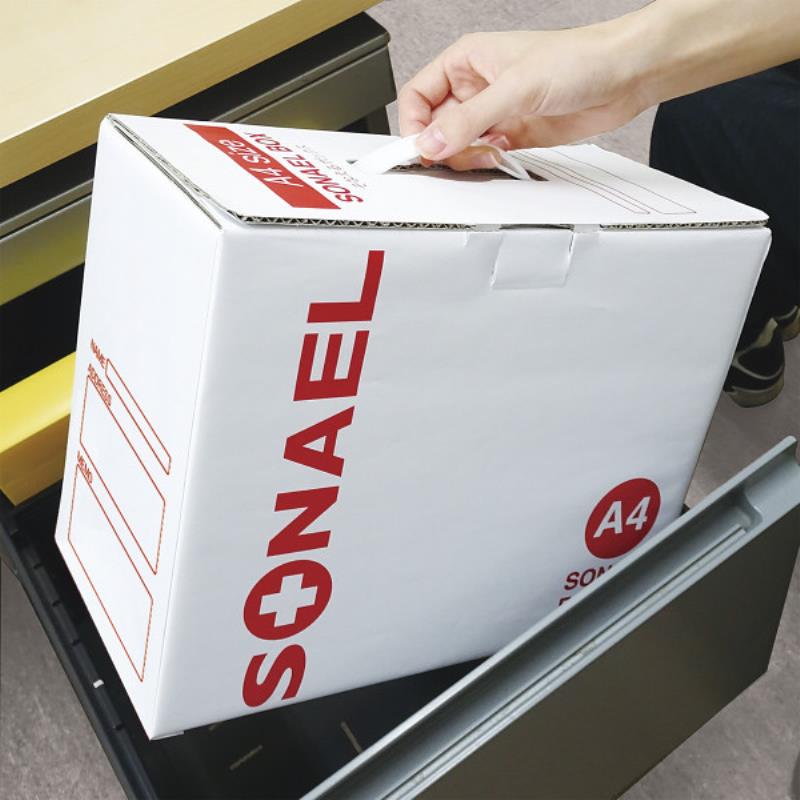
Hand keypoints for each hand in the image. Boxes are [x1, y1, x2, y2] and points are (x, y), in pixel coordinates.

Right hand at [398, 26, 646, 168]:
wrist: (625, 75)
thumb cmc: (579, 59)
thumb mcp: (515, 88)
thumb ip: (468, 120)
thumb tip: (431, 144)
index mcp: (466, 61)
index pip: (417, 97)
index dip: (413, 126)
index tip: (418, 151)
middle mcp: (476, 87)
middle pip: (435, 127)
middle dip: (443, 147)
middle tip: (459, 156)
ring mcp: (494, 113)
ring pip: (459, 146)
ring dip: (468, 158)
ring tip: (491, 153)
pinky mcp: (512, 135)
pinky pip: (484, 156)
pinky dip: (487, 164)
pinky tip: (502, 157)